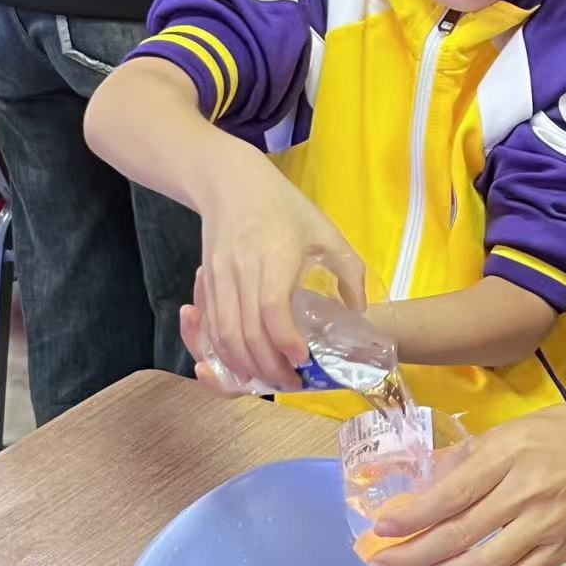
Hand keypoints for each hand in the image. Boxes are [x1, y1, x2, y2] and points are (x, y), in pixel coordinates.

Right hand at [195, 146, 365, 388]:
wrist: (229, 183)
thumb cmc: (284, 206)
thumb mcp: (325, 231)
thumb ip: (348, 271)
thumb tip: (359, 310)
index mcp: (275, 255)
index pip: (272, 308)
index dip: (285, 340)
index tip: (302, 359)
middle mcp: (242, 269)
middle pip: (246, 331)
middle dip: (267, 366)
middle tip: (291, 382)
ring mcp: (219, 277)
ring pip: (223, 334)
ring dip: (244, 365)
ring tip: (269, 379)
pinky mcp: (206, 281)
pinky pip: (211, 326)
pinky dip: (224, 351)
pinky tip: (242, 363)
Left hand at [365, 395, 565, 565]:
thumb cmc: (563, 432)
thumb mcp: (511, 428)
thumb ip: (468, 456)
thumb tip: (422, 484)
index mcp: (511, 453)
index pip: (452, 494)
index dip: (412, 516)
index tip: (381, 527)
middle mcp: (527, 491)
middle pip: (459, 535)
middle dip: (412, 555)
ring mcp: (546, 525)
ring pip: (483, 565)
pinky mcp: (561, 550)